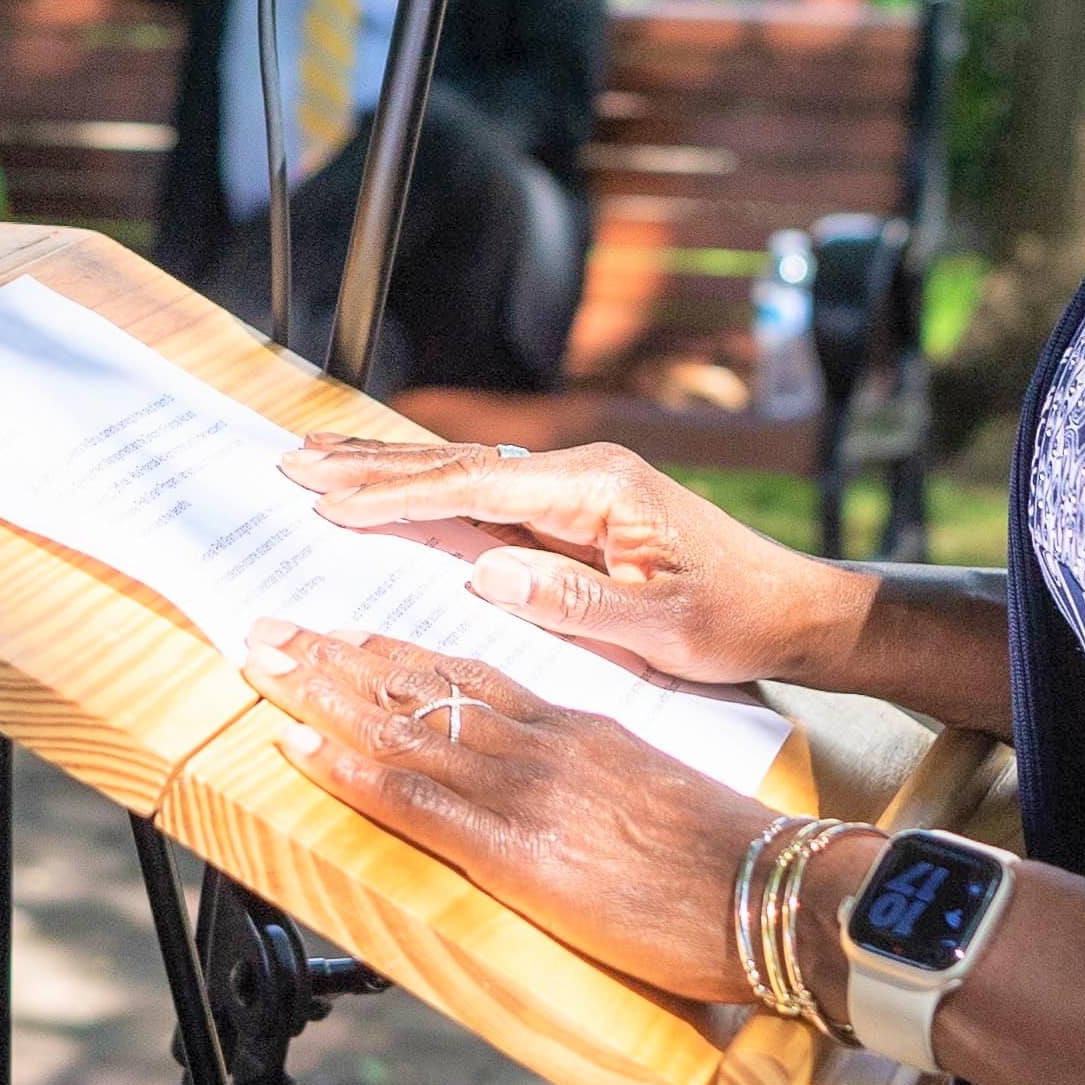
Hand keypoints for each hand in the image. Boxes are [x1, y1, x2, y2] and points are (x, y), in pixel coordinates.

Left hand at [247, 623, 781, 1005]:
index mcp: (579, 728)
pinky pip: (415, 798)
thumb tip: (557, 797)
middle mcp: (543, 742)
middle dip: (337, 655)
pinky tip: (298, 746)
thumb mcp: (653, 799)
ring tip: (261, 660)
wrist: (780, 894)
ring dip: (321, 690)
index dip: (398, 652)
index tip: (342, 633)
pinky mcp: (518, 848)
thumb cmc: (732, 862)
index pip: (471, 675)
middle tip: (269, 626)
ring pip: (404, 723)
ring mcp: (526, 789)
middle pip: (423, 683)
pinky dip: (349, 767)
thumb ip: (596, 782)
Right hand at [283, 438, 854, 688]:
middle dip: (371, 465)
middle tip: (292, 459)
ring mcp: (576, 488)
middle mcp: (581, 473)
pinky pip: (487, 493)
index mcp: (597, 488)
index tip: (327, 498)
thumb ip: (574, 602)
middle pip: (457, 464)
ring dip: (390, 468)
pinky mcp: (576, 510)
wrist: (792, 608)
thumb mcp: (663, 626)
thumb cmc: (735, 618)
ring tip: (318, 459)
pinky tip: (394, 487)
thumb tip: (486, 571)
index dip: (396, 494)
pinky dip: (430, 488)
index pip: (475, 486)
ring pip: (466, 472)